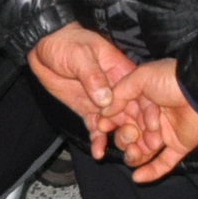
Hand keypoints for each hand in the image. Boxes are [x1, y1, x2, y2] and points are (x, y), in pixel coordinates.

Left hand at [28, 23, 139, 159]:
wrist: (45, 49)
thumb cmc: (67, 44)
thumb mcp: (80, 56)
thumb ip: (93, 76)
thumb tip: (107, 99)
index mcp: (121, 72)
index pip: (141, 93)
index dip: (149, 110)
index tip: (152, 127)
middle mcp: (116, 90)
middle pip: (133, 112)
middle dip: (139, 131)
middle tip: (141, 149)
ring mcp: (102, 102)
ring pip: (117, 124)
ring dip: (121, 139)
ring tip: (124, 155)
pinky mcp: (87, 110)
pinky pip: (95, 128)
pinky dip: (98, 141)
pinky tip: (98, 153)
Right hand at [104, 59, 197, 182]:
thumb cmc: (171, 80)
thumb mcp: (142, 77)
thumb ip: (121, 92)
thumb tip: (105, 111)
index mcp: (142, 101)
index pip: (120, 118)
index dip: (110, 124)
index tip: (101, 128)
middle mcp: (152, 118)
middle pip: (129, 137)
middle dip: (126, 139)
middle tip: (133, 133)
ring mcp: (165, 133)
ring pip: (143, 152)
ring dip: (135, 155)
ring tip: (137, 150)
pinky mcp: (179, 146)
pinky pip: (163, 164)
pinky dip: (150, 172)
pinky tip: (137, 176)